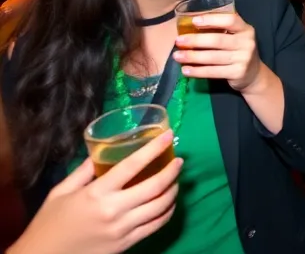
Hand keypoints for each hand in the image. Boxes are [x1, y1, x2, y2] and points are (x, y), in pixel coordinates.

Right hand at [11, 130, 180, 253]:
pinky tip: (168, 203)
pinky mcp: (126, 244)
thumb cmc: (50, 222)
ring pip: (160, 207)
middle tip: (179, 161)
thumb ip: (84, 170)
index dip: (154, 148)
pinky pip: (155, 226)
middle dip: (172, 170)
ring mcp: (122, 229)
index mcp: (97, 193)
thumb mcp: (62, 191)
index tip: (168, 136)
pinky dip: (167, 212)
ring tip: (175, 181)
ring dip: (173, 191)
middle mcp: (114, 210)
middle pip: (155, 186)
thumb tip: (102, 151)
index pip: (133, 165)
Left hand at [174, 10, 264, 91]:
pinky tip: (186, 70)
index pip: (230, 20)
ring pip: (213, 57)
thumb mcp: (237, 36)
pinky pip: (213, 72)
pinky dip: (197, 71)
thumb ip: (223, 27)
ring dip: (192, 57)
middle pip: (218, 40)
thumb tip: (194, 19)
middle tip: (178, 41)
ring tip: (177, 56)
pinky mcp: (237, 73)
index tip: (194, 21)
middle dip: (196, 40)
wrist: (253, 74)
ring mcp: (243, 59)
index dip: (212, 20)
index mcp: (246, 29)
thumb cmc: (238, 50)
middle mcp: (247, 43)